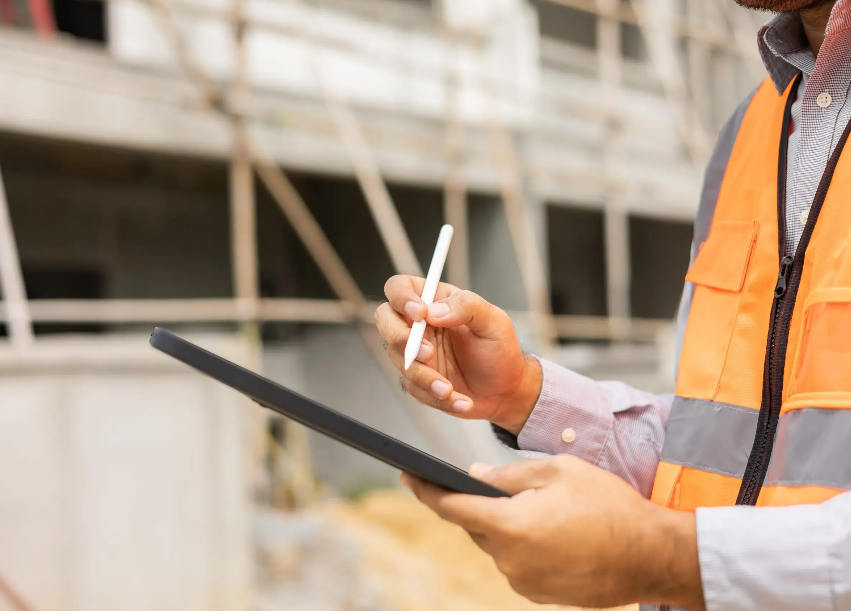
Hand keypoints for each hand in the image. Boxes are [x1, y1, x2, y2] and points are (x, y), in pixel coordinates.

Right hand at [374, 275, 541, 434]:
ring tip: (449, 388)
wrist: (506, 390)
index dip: (401, 297)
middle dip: (400, 338)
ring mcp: (414, 353)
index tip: (420, 313)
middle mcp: (418, 325)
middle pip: (384, 319)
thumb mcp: (494, 321)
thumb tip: (435, 311)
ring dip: (423, 376)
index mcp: (434, 301)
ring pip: (398, 359)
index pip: (400, 288)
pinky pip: (415, 389)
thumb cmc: (500, 349)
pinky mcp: (417, 380)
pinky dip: (437, 397)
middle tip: (427, 353)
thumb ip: (467, 307)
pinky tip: (461, 401)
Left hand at [401, 457, 704, 609]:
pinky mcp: (540, 595)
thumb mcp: (558, 471)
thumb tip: (475, 477)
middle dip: (484, 505)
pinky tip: (555, 533)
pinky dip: (525, 545)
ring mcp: (524, 583)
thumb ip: (509, 474)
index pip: (452, 507)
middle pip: (477, 526)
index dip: (426, 490)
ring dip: (509, 526)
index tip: (407, 476)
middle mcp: (509, 560)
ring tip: (546, 510)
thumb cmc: (609, 506)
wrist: (651, 555)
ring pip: (499, 545)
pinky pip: (518, 563)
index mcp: (509, 525)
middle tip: (511, 487)